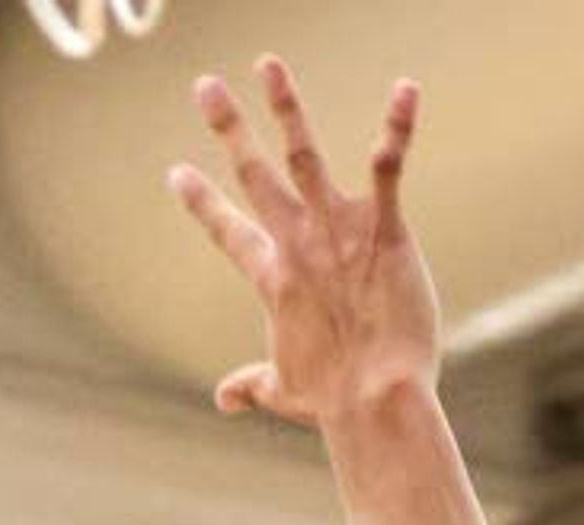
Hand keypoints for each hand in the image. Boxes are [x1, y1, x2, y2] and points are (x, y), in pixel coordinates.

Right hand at [166, 60, 436, 429]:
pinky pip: (387, 167)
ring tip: (267, 65)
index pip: (227, 231)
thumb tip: (223, 399)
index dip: (201, 202)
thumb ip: (253, 385)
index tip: (177, 172)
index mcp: (272, 279)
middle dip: (227, 127)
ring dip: (285, 108)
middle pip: (253, 175)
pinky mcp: (382, 229)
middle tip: (204, 85)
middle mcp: (296, 245)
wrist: (375, 399)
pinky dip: (397, 127)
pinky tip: (405, 89)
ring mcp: (337, 232)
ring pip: (302, 155)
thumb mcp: (285, 391)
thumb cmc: (334, 399)